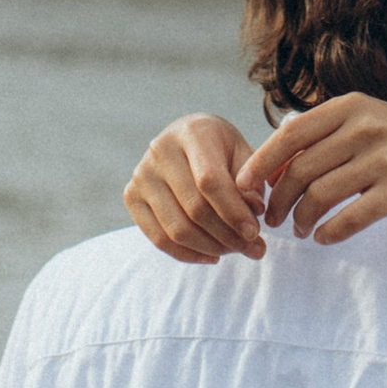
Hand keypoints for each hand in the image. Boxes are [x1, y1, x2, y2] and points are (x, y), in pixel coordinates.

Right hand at [125, 115, 264, 260]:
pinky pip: (158, 238)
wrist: (188, 140)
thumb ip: (251, 182)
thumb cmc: (222, 149)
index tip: (255, 233)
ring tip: (236, 251)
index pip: (210, 181)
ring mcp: (142, 174)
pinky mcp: (131, 196)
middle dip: (228, 236)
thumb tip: (253, 211)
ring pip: (176, 229)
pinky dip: (188, 254)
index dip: (233, 212)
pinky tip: (212, 255)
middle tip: (254, 249)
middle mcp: (161, 150)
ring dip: (211, 248)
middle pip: (194, 208)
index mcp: (192, 132)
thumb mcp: (244, 155)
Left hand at [243, 94, 386, 243]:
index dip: (261, 162)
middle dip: (277, 199)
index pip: (291, 134)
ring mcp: (385, 159)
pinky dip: (330, 232)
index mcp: (351, 107)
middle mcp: (366, 128)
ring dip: (301, 218)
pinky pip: (351, 218)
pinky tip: (323, 238)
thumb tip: (271, 158)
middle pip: (300, 169)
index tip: (243, 186)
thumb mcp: (367, 120)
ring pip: (320, 195)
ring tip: (299, 229)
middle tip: (272, 218)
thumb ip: (324, 133)